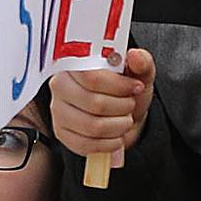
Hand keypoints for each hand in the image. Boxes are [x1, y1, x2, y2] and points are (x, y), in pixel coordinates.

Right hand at [49, 49, 155, 163]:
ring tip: (125, 120)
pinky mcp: (61, 133)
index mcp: (76, 64)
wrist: (122, 114)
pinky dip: (109, 144)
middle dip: (122, 107)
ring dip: (118, 126)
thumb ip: (141, 62)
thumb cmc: (125, 91)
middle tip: (130, 105)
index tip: (136, 87)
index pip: (92, 77)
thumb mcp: (139, 73)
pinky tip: (116, 136)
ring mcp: (59, 111)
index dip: (119, 85)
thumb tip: (135, 56)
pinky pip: (87, 144)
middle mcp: (61, 86)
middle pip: (94, 103)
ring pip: (93, 126)